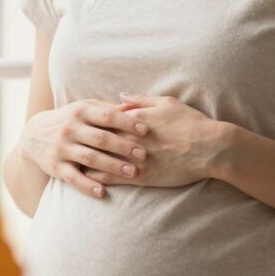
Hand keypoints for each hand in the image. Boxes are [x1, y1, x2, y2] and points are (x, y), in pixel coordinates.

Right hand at [18, 99, 149, 198]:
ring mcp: (62, 148)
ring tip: (132, 172)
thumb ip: (109, 109)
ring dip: (112, 166)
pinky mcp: (55, 166)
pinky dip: (87, 185)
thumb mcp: (86, 108)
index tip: (146, 130)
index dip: (127, 122)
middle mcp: (70, 128)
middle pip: (101, 138)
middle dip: (123, 146)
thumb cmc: (71, 120)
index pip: (107, 116)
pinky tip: (102, 192)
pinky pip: (73, 177)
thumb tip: (137, 107)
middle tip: (144, 155)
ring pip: (90, 158)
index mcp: (81, 111)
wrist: (34, 134)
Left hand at [82, 93, 223, 189]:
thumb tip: (121, 95)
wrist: (210, 148)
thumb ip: (141, 99)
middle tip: (64, 140)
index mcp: (135, 118)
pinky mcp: (142, 176)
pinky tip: (87, 180)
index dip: (92, 121)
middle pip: (98, 138)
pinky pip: (113, 178)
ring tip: (70, 161)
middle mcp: (131, 138)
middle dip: (82, 140)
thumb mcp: (167, 103)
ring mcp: (135, 158)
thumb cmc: (191, 123)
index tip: (80, 122)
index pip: (105, 118)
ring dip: (85, 160)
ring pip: (101, 159)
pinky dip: (98, 179)